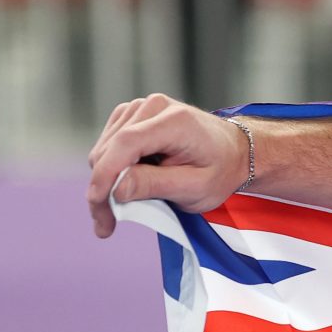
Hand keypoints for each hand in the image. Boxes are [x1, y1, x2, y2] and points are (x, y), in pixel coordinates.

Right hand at [86, 94, 248, 238]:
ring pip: (103, 150)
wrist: (233, 151)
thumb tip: (116, 188)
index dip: (106, 174)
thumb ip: (155, 185)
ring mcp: (139, 109)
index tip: (97, 202)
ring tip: (118, 211)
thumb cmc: (220, 170)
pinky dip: (111, 171)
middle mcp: (153, 107)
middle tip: (107, 223)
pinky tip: (127, 186)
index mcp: (175, 121)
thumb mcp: (196, 187)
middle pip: (109, 150)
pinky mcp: (130, 117)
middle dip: (102, 189)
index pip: (127, 143)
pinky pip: (108, 147)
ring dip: (105, 182)